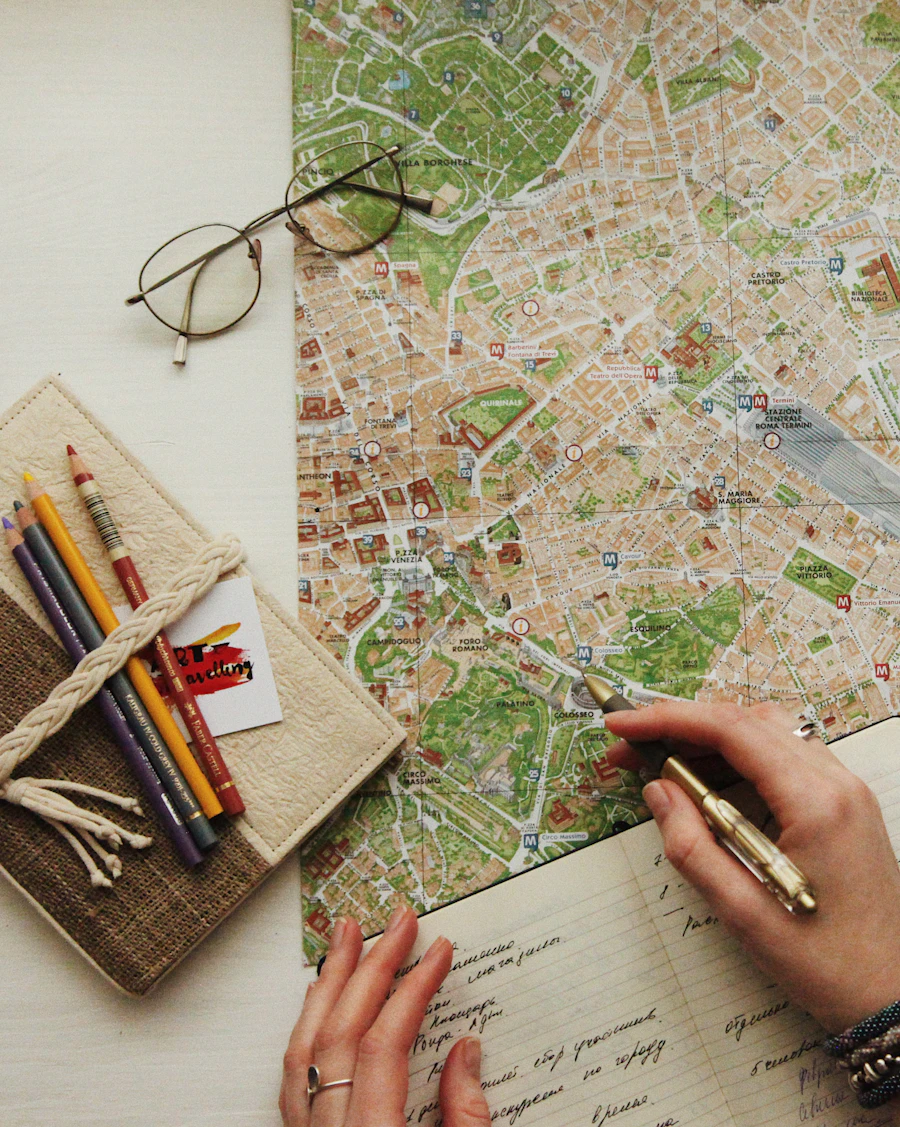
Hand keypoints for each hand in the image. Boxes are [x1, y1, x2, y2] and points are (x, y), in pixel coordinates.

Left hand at [279, 905, 490, 1125]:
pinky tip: (320, 996)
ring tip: (347, 936)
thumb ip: (465, 1117)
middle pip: (341, 1032)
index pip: (384, 1045)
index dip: (413, 991)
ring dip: (330, 983)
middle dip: (372, 968)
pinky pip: (294, 1073)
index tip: (438, 952)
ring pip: (306, 1045)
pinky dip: (308, 1025)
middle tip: (398, 923)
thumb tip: (466, 1052)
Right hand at [605, 700, 899, 1033]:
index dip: (668, 719)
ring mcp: (844, 790)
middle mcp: (836, 783)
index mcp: (815, 803)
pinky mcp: (842, 804)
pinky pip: (783, 757)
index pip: (731, 730)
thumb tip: (657, 790)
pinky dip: (737, 757)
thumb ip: (692, 846)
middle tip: (630, 750)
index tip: (622, 727)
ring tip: (660, 764)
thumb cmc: (827, 964)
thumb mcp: (743, 913)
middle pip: (747, 721)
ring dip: (708, 739)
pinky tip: (706, 783)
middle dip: (681, 726)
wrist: (892, 993)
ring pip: (766, 732)